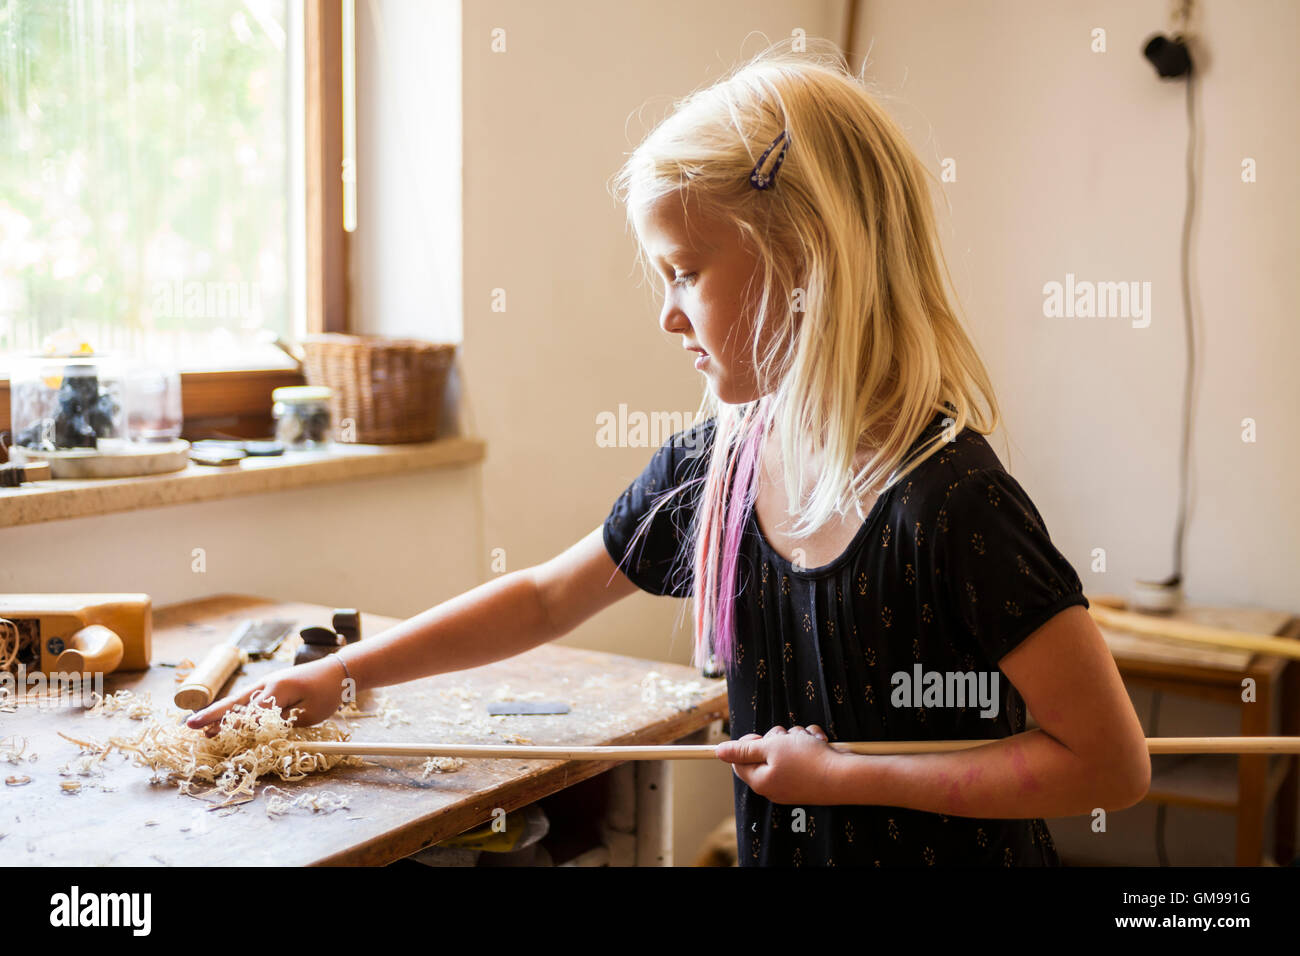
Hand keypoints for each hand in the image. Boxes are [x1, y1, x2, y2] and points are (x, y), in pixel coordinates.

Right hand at [184, 656, 348, 735]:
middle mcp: (267, 684)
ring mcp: (267, 684)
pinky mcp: (270, 687)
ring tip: (200, 727)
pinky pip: (247, 700)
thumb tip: (257, 728)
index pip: (251, 712)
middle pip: (236, 703)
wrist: (340, 671)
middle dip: (213, 716)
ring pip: (238, 701)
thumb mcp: (308, 711)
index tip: (214, 734)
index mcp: (278, 689)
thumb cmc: (327, 692)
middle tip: (190, 727)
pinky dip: (232, 710)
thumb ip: (282, 720)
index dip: (235, 725)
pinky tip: (222, 720)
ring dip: (219, 714)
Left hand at [714, 724, 841, 804]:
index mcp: (761, 781)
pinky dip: (810, 744)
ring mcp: (794, 782)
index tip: (760, 736)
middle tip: (786, 736)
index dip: (746, 744)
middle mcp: (775, 785)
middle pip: (764, 753)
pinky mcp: (810, 776)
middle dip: (776, 738)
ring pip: (786, 749)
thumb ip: (743, 750)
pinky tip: (819, 742)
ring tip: (807, 739)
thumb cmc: (807, 761)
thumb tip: (718, 752)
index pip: (739, 762)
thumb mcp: (771, 747)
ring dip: (795, 738)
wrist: (845, 776)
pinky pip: (804, 754)